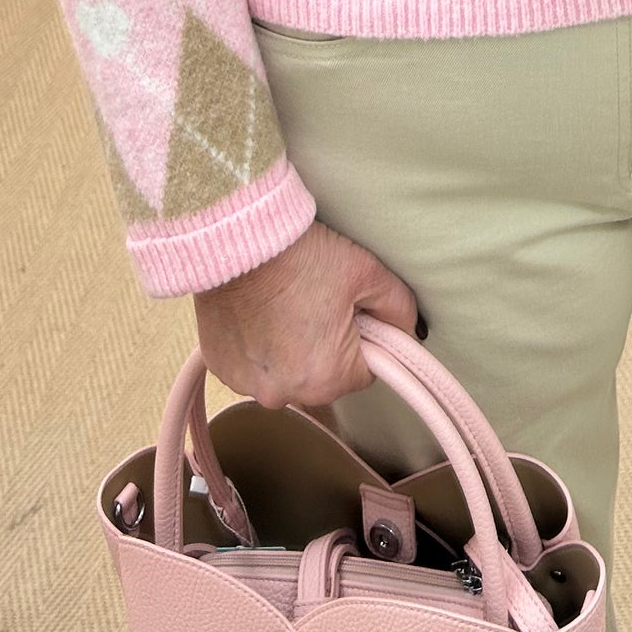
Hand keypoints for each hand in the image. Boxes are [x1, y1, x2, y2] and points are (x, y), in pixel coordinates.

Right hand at [193, 217, 421, 407]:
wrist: (237, 237)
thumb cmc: (302, 256)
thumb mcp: (366, 272)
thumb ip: (399, 308)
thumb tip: (411, 330)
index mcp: (327, 379)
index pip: (363, 371)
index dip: (362, 338)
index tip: (348, 310)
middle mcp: (284, 394)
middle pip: (323, 376)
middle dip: (325, 346)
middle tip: (314, 301)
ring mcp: (247, 384)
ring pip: (285, 373)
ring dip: (287, 349)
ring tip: (283, 304)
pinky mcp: (220, 368)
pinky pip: (251, 365)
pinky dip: (257, 345)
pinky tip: (257, 312)